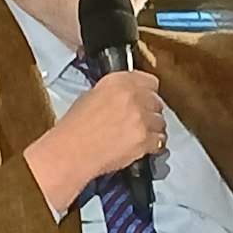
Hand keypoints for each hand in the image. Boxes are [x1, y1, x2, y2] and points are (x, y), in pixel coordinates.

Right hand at [24, 70, 164, 213]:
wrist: (71, 151)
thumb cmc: (74, 128)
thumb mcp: (91, 96)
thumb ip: (114, 92)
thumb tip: (127, 96)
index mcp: (118, 82)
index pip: (150, 81)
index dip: (148, 92)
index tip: (147, 98)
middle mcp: (133, 97)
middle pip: (157, 102)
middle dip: (150, 111)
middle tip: (141, 120)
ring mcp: (141, 118)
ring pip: (161, 122)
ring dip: (153, 129)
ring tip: (140, 135)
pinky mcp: (145, 139)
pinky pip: (159, 141)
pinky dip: (153, 145)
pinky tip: (143, 147)